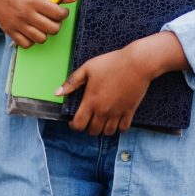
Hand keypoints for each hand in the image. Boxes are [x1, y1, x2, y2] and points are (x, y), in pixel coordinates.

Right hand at [0, 0, 77, 47]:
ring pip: (41, 39)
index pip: (58, 14)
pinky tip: (32, 29)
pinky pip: (26, 44)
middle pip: (52, 29)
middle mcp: (25, 15)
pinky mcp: (9, 31)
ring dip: (45, 32)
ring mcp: (16, 25)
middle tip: (53, 16)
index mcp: (33, 0)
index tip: (62, 10)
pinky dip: (32, 39)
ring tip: (42, 22)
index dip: (64, 13)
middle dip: (57, 23)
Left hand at [55, 32, 188, 135]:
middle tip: (90, 118)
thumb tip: (57, 93)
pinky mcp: (130, 111)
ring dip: (103, 128)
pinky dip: (118, 127)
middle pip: (93, 131)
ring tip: (102, 119)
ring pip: (107, 132)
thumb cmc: (112, 62)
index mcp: (91, 101)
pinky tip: (116, 119)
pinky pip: (123, 128)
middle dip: (88, 127)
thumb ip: (72, 81)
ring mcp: (117, 112)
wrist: (137, 63)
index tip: (74, 120)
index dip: (73, 126)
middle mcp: (103, 111)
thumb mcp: (89, 67)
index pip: (78, 125)